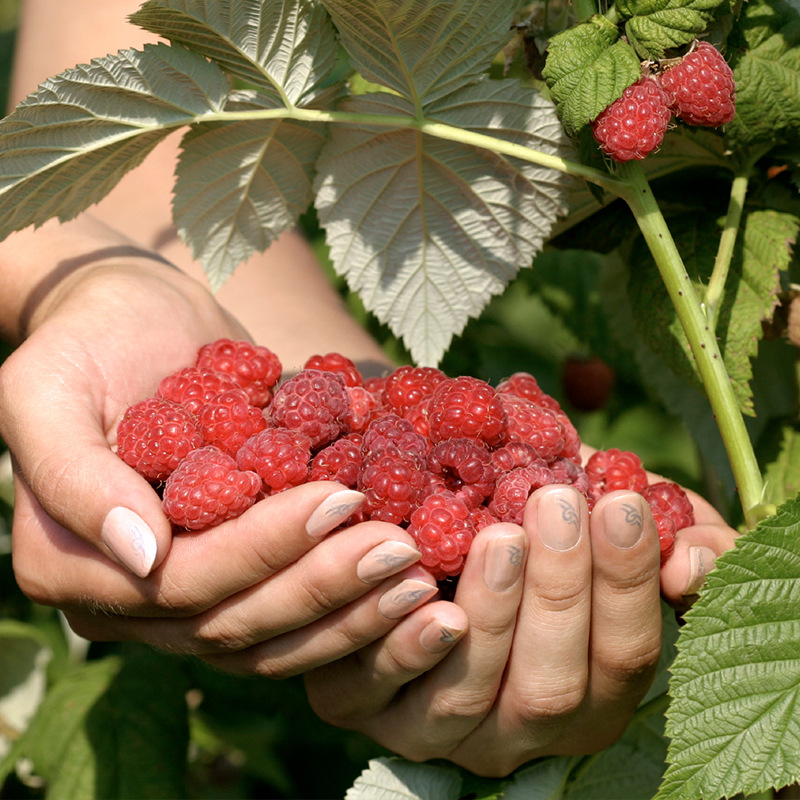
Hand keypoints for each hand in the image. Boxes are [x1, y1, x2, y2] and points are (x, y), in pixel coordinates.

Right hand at [1, 259, 427, 674]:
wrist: (136, 321)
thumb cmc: (87, 340)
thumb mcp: (44, 388)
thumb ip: (73, 475)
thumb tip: (141, 553)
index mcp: (72, 563)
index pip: (179, 581)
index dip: (262, 551)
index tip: (340, 501)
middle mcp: (130, 598)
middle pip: (234, 620)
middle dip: (323, 587)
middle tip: (403, 552)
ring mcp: (188, 594)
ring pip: (272, 633)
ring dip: (351, 612)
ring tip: (423, 579)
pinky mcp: (237, 574)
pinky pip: (293, 608)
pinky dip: (351, 600)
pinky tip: (413, 577)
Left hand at [305, 484, 738, 775]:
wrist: (443, 521)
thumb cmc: (547, 525)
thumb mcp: (617, 526)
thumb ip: (681, 540)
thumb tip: (689, 562)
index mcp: (592, 693)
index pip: (623, 656)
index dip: (625, 583)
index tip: (619, 504)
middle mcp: (522, 729)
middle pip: (549, 688)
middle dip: (559, 593)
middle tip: (555, 506)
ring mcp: (441, 729)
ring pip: (466, 696)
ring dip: (488, 615)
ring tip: (498, 536)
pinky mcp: (366, 705)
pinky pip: (377, 688)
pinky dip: (397, 638)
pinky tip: (410, 577)